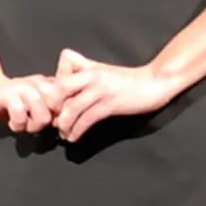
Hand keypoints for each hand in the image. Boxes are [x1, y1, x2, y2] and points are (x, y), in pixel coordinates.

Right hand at [0, 66, 60, 134]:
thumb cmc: (11, 100)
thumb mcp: (35, 104)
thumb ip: (50, 109)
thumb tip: (63, 124)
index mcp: (49, 85)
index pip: (68, 105)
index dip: (61, 120)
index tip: (48, 125)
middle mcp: (40, 84)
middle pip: (58, 113)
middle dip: (47, 125)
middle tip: (33, 125)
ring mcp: (24, 88)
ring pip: (43, 116)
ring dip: (32, 127)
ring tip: (22, 124)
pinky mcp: (8, 94)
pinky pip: (20, 114)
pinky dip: (17, 124)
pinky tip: (11, 123)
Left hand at [52, 47, 177, 143]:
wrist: (153, 83)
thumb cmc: (126, 80)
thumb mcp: (102, 71)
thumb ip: (83, 75)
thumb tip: (60, 90)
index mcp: (88, 67)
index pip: (62, 71)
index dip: (53, 87)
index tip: (53, 101)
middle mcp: (92, 76)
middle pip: (60, 88)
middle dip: (52, 107)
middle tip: (53, 119)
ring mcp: (100, 90)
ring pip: (71, 108)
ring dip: (63, 125)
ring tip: (62, 133)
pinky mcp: (109, 105)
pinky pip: (86, 119)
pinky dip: (76, 131)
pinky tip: (73, 138)